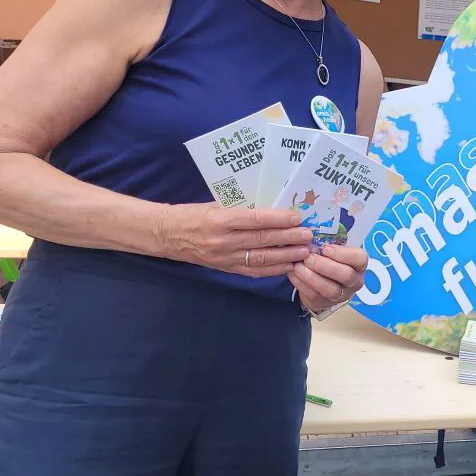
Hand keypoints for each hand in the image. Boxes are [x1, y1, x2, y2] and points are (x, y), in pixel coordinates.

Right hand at [155, 203, 311, 275]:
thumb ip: (241, 207)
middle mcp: (223, 241)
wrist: (167, 235)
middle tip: (308, 235)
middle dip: (288, 238)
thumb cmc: (192, 214)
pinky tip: (288, 265)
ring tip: (304, 251)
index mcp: (219, 220)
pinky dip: (273, 269)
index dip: (278, 219)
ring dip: (286, 255)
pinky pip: (253, 271)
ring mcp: (225, 258)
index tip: (297, 217)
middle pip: (262, 240)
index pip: (255, 220)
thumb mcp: (215, 204)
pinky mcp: (226, 269)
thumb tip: (272, 206)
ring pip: (261, 258)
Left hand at [290, 244, 368, 314]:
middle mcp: (354, 281)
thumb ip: (327, 242)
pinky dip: (301, 284)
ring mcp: (341, 295)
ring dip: (312, 277)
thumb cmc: (329, 259)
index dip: (343, 254)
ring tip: (297, 266)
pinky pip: (313, 295)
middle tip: (308, 258)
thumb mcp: (332, 248)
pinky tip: (293, 273)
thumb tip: (309, 230)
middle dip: (325, 266)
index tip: (325, 248)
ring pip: (330, 289)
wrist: (321, 280)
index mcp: (358, 264)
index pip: (359, 259)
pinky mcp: (323, 303)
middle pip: (346, 275)